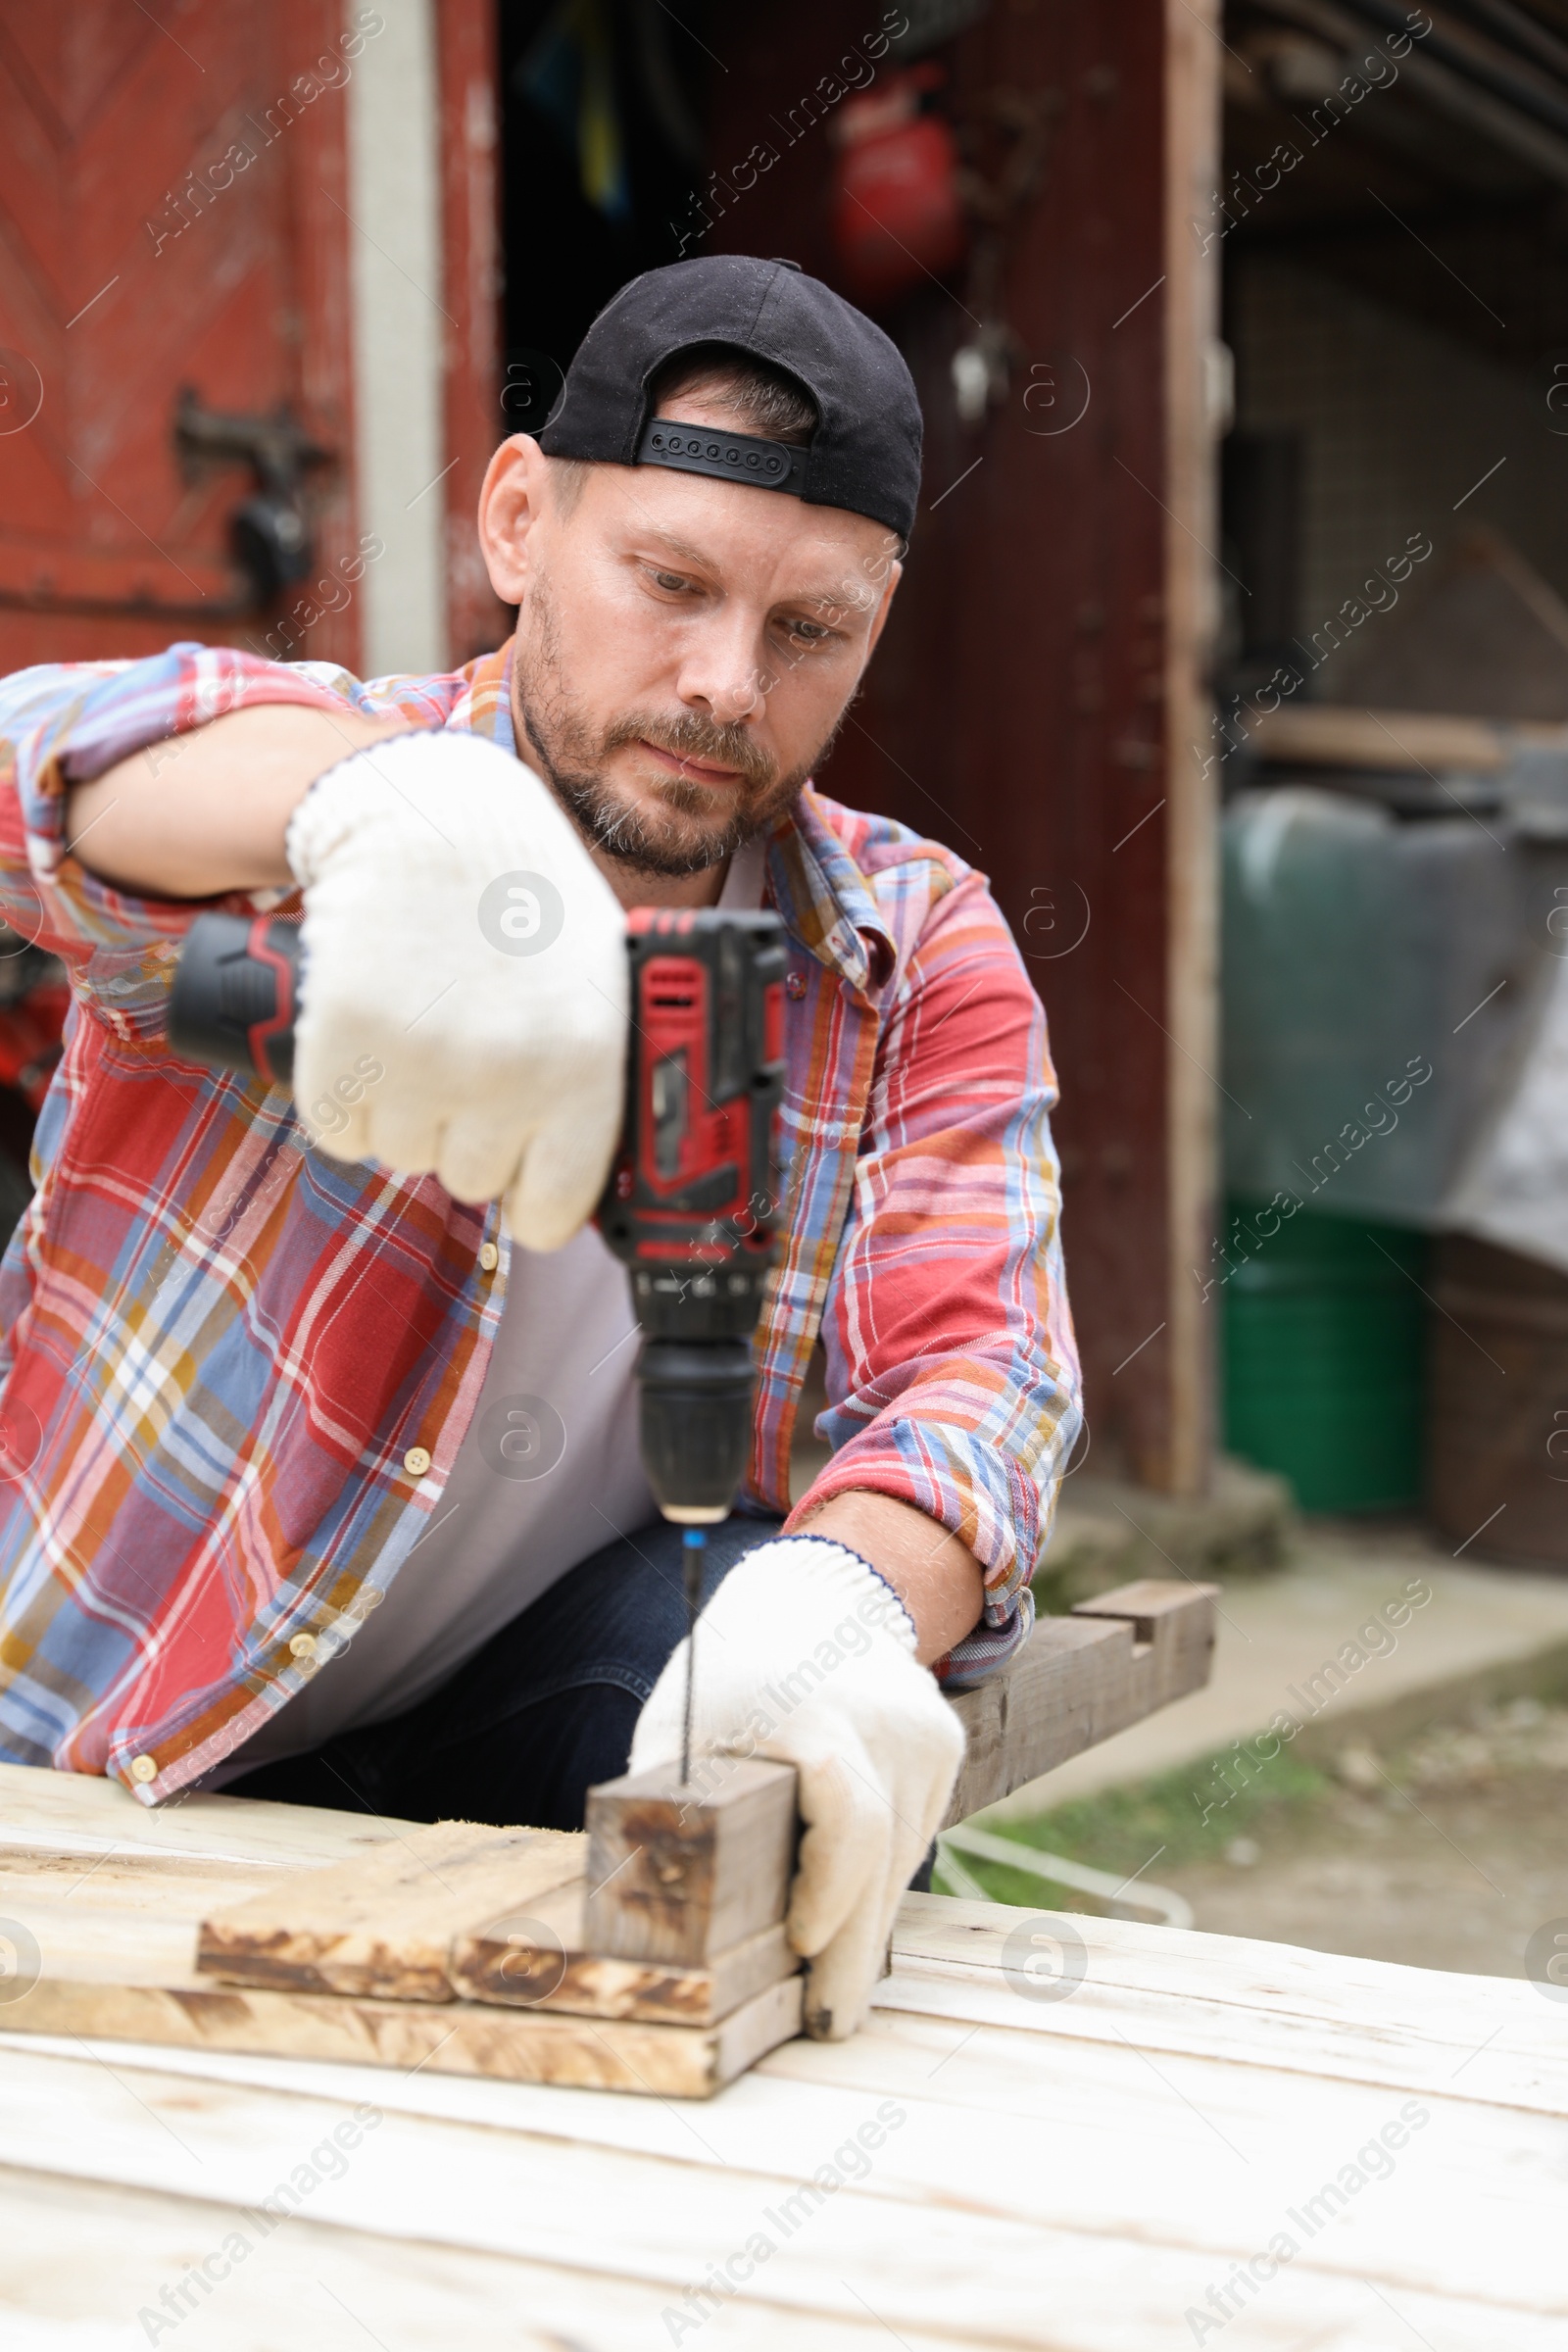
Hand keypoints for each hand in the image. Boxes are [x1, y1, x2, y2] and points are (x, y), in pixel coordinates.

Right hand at [285, 729, 625, 1248]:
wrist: (428, 821)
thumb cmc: (522, 902)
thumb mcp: (598, 987)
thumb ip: (598, 1084)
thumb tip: (600, 1181)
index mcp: (585, 1066)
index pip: (555, 1211)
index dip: (536, 1198)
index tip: (526, 1181)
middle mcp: (507, 1073)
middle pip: (471, 1181)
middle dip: (468, 1133)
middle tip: (471, 1054)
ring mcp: (421, 1060)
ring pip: (402, 1155)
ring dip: (407, 1111)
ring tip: (428, 1026)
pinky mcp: (343, 1041)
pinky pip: (339, 1130)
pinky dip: (347, 1094)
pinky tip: (379, 1030)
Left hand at [628, 1534, 963, 2039]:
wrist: (808, 1597)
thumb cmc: (725, 1677)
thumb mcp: (676, 1729)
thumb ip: (665, 1810)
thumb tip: (632, 1911)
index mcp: (812, 1713)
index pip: (848, 1818)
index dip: (831, 1890)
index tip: (801, 1945)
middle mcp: (882, 1719)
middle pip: (881, 1857)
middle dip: (853, 1949)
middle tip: (832, 2024)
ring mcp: (923, 1730)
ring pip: (902, 1853)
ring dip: (865, 1914)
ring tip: (830, 1977)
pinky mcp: (944, 1741)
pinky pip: (915, 1829)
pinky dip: (882, 1871)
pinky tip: (849, 1902)